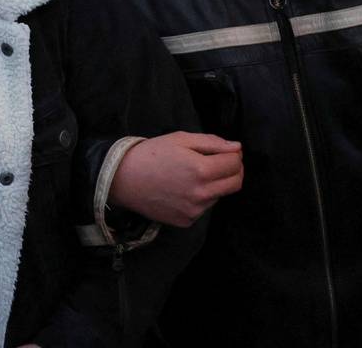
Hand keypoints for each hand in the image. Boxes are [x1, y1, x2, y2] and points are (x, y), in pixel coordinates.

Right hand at [107, 131, 243, 226]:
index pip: (235, 164)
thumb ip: (212, 142)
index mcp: (201, 170)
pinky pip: (204, 208)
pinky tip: (182, 188)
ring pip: (219, 195)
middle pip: (235, 183)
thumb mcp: (181, 139)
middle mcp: (202, 194)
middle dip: (234, 170)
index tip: (225, 151)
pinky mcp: (186, 221)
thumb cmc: (152, 153)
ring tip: (192, 174)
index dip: (234, 154)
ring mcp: (194, 211)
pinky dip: (200, 197)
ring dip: (215, 184)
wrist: (124, 179)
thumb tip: (237, 148)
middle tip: (220, 162)